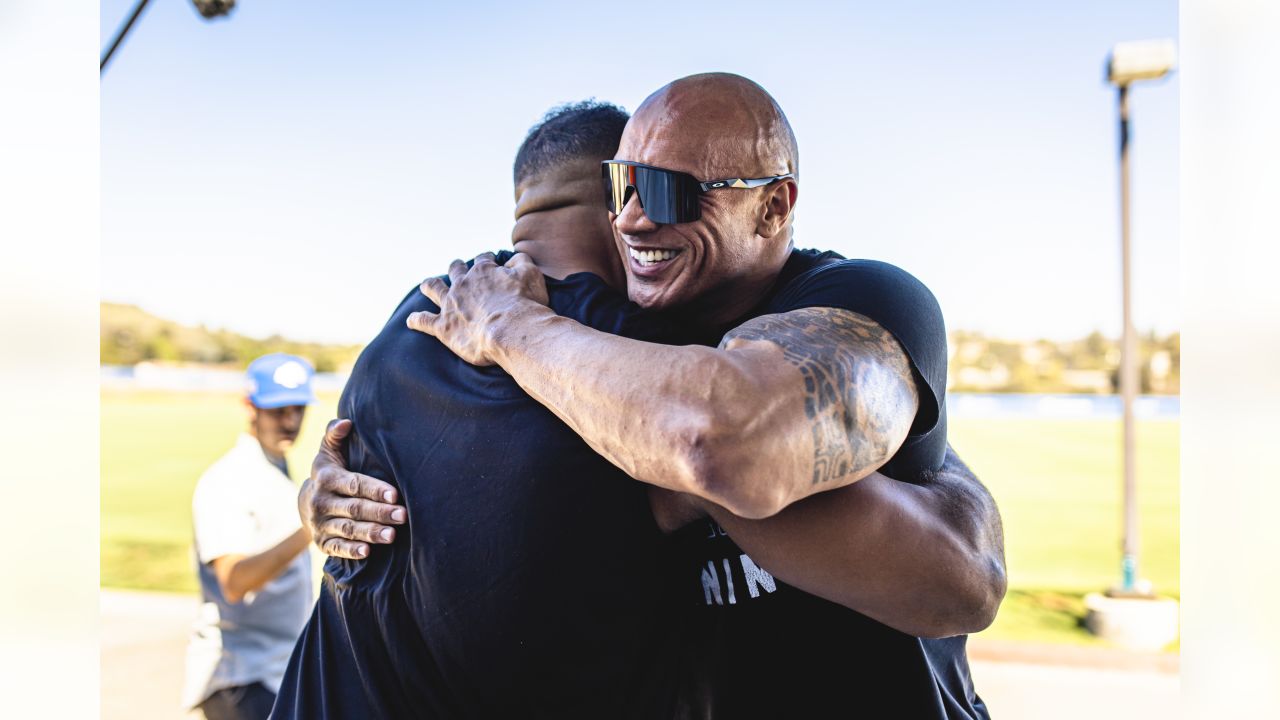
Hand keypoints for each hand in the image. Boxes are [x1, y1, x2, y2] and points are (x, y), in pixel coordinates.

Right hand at [301, 418, 406, 559]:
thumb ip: (335, 435)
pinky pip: (337, 547)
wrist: (305, 503)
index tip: (395, 494)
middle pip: (354, 508)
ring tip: (392, 535)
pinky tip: (367, 551)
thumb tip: (346, 422)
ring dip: (370, 533)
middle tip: (403, 516)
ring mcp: (320, 524)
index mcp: (326, 478)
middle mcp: (321, 502)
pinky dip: (351, 550)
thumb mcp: (328, 452)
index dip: (374, 489)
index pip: (353, 484)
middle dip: (379, 512)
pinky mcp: (322, 542)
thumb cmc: (329, 472)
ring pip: (348, 529)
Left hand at [407, 252, 548, 365]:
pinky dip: (417, 320)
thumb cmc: (525, 304)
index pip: (483, 260)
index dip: (487, 259)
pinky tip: (412, 320)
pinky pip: (424, 321)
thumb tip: (515, 258)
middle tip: (457, 268)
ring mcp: (450, 304)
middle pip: (456, 270)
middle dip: (457, 268)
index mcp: (484, 271)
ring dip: (430, 285)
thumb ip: (522, 262)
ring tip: (426, 284)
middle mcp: (463, 284)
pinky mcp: (443, 327)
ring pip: (434, 289)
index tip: (490, 260)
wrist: (510, 331)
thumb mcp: (531, 274)